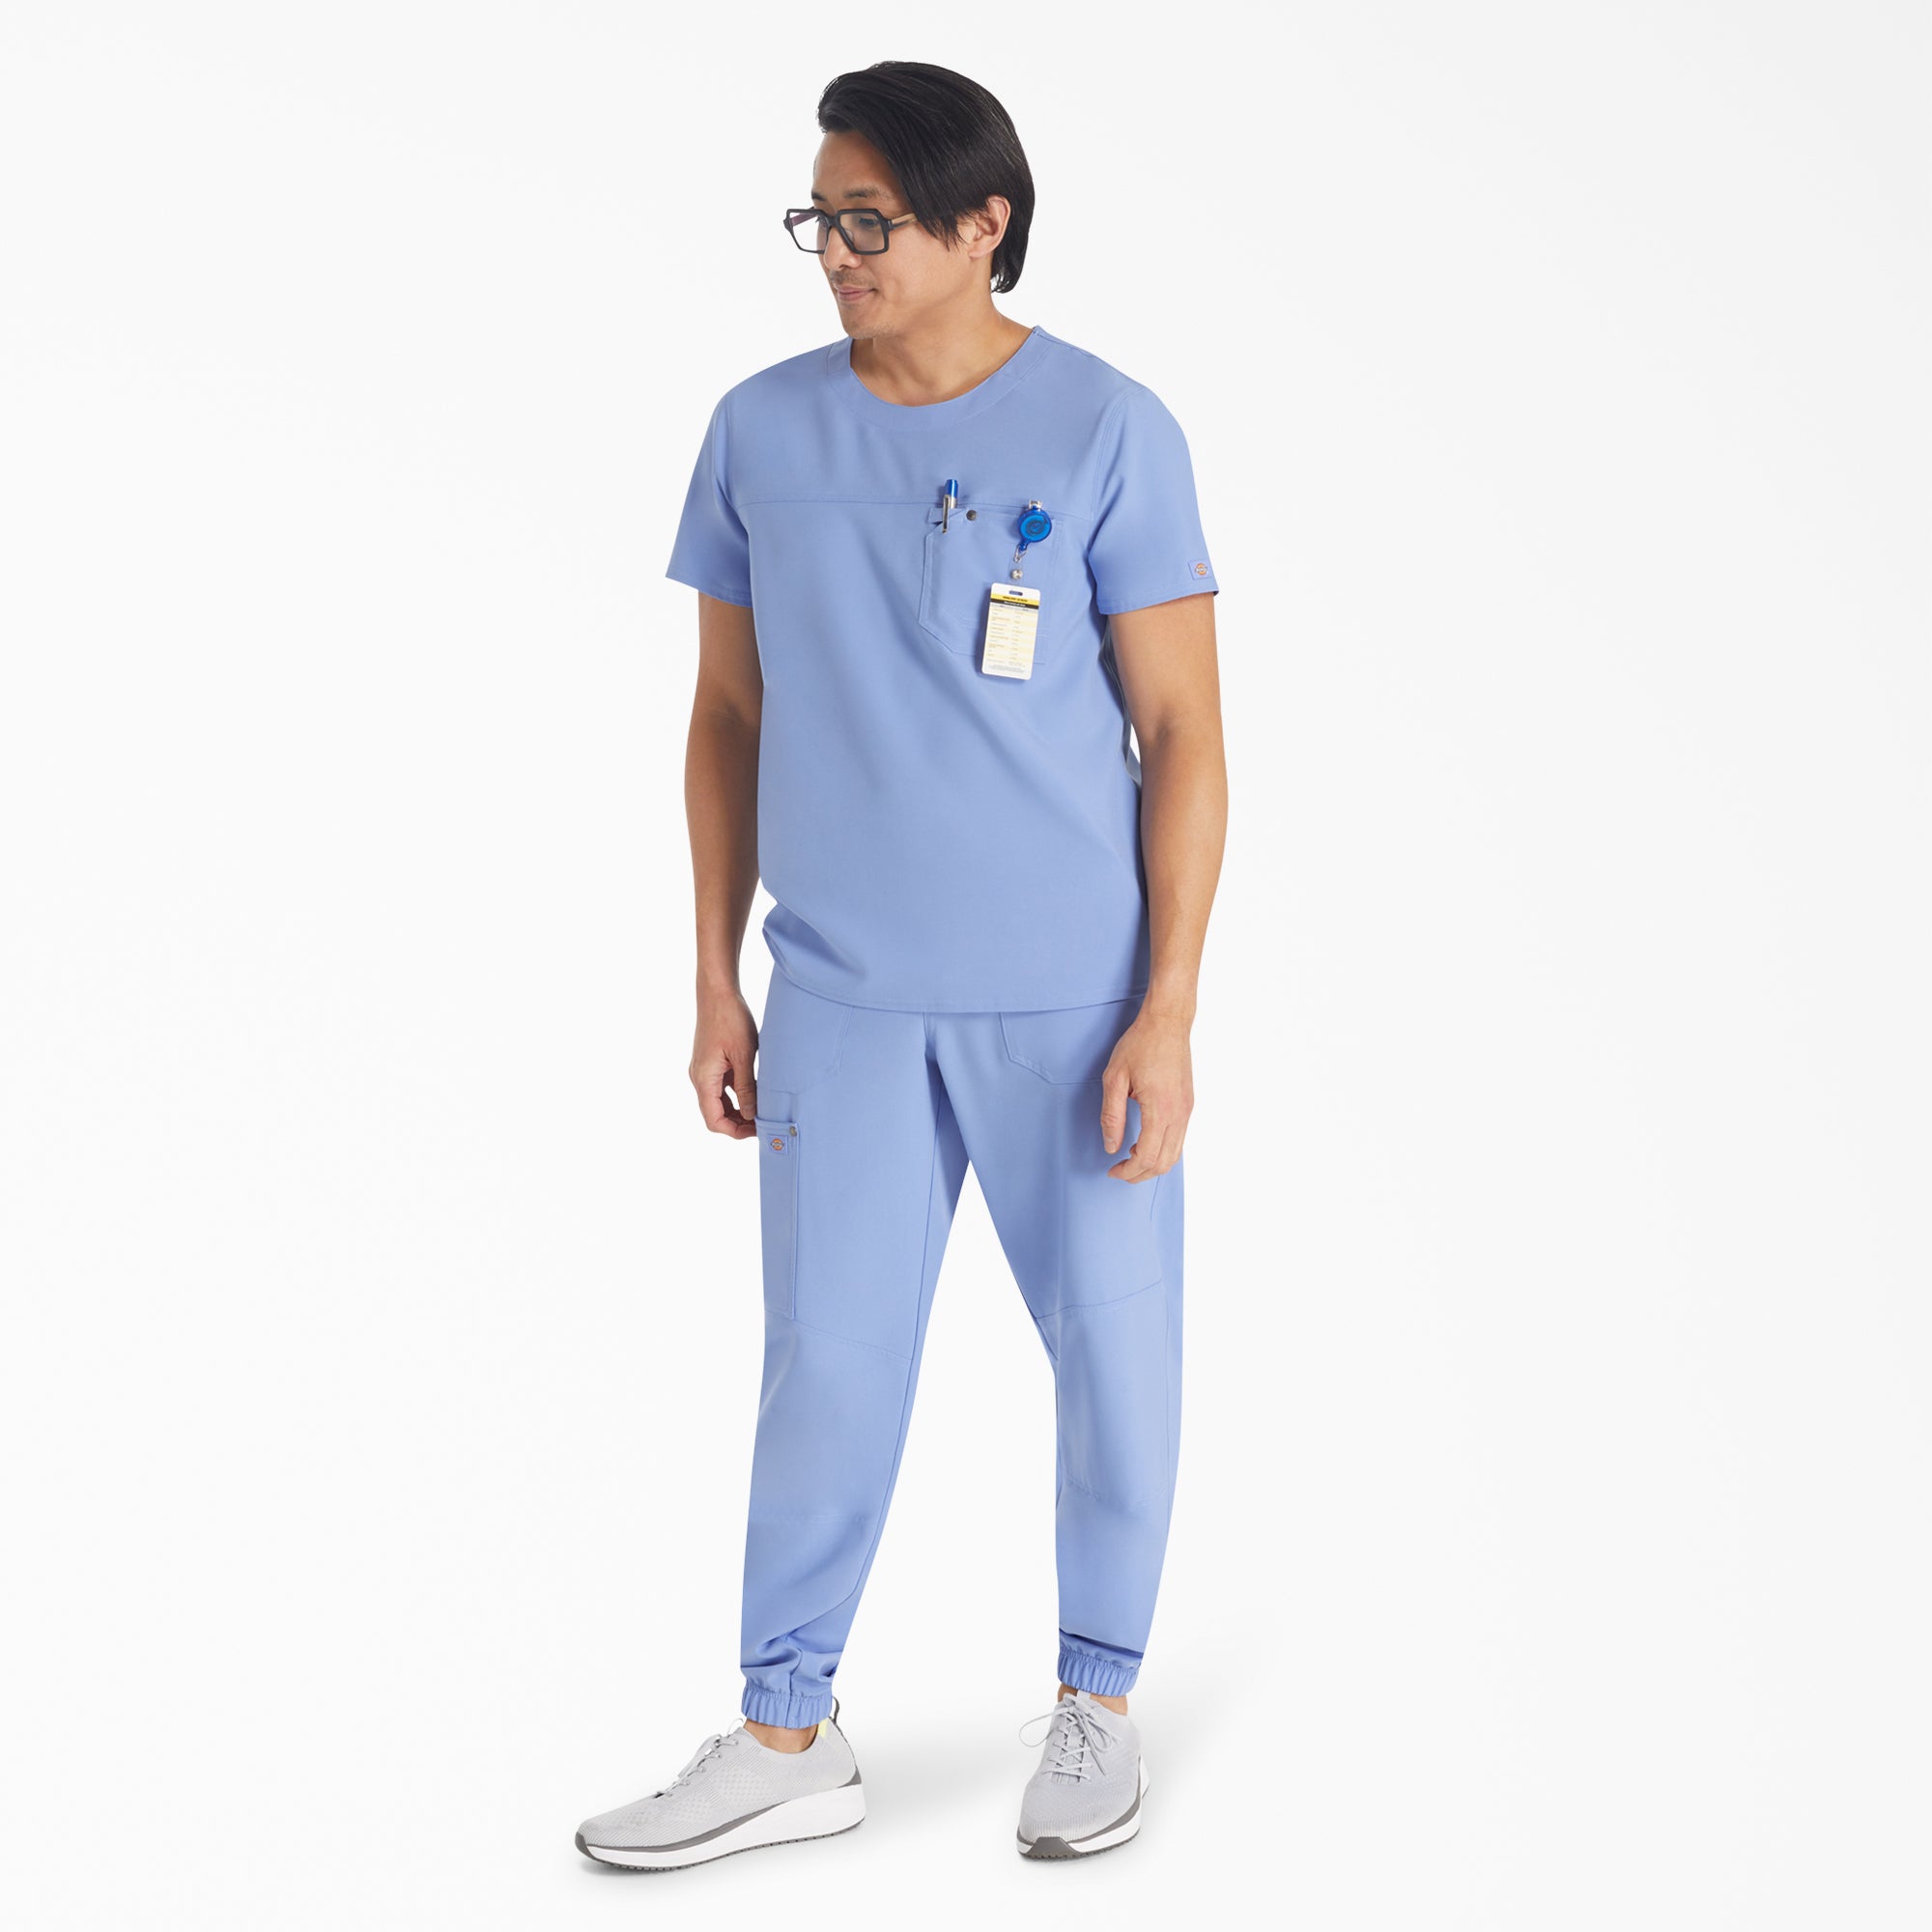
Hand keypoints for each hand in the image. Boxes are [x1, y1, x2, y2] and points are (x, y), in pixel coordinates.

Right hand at [690, 986, 758, 1136]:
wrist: (717, 992)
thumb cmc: (730, 1019)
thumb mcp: (743, 1056)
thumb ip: (746, 1088)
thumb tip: (751, 1115)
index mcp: (703, 1079)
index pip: (714, 1120)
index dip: (735, 1131)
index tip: (757, 1131)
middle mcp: (699, 1078)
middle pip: (715, 1114)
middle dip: (738, 1123)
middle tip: (763, 1123)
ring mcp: (703, 1070)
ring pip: (718, 1102)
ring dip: (738, 1110)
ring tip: (762, 1110)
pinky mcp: (710, 1062)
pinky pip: (721, 1087)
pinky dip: (736, 1095)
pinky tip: (755, 1091)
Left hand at [1099, 1007, 1192, 1180]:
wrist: (1167, 1022)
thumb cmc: (1140, 1045)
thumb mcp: (1114, 1079)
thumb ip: (1112, 1116)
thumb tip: (1111, 1146)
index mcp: (1160, 1109)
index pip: (1147, 1157)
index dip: (1129, 1171)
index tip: (1112, 1170)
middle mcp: (1179, 1114)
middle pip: (1165, 1162)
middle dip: (1141, 1174)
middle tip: (1120, 1171)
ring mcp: (1187, 1110)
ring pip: (1175, 1154)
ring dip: (1153, 1164)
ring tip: (1130, 1159)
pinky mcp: (1188, 1104)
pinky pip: (1179, 1139)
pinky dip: (1162, 1150)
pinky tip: (1144, 1143)